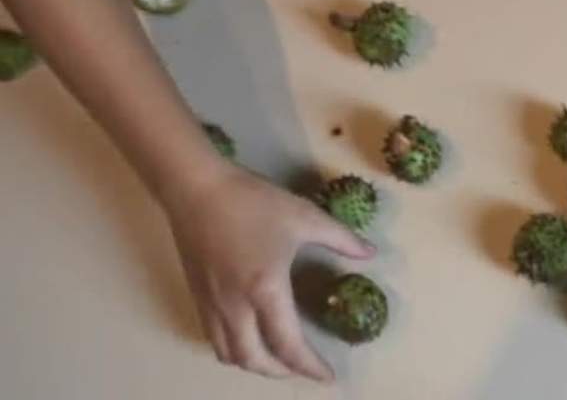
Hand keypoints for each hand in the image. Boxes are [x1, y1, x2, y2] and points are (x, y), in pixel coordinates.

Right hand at [164, 165, 374, 379]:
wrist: (196, 188)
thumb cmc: (253, 202)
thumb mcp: (305, 216)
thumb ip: (341, 239)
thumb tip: (370, 254)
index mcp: (265, 291)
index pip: (289, 346)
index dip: (310, 367)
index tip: (328, 377)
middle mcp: (235, 307)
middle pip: (256, 361)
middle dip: (283, 373)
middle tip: (305, 369)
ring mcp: (212, 304)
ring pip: (230, 355)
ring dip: (256, 364)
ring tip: (278, 359)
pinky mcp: (197, 296)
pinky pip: (214, 339)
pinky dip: (235, 350)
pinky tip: (248, 336)